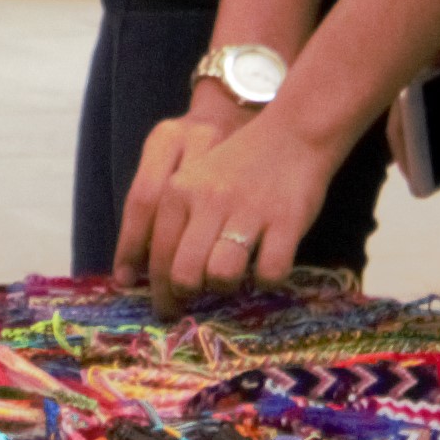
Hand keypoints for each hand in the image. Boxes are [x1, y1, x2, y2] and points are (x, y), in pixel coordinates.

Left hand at [130, 100, 349, 301]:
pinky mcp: (286, 221)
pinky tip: (264, 269)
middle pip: (183, 273)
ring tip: (230, 279)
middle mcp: (209, 200)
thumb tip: (146, 274)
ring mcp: (248, 211)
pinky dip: (265, 280)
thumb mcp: (194, 180)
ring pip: (221, 277)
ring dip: (224, 287)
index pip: (153, 251)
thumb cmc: (238, 165)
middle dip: (184, 296)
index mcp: (180, 190)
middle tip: (190, 303)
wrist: (293, 133)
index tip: (158, 307)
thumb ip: (172, 220)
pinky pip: (267, 273)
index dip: (153, 288)